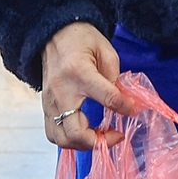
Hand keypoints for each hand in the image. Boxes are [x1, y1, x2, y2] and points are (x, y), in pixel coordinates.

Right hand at [40, 22, 122, 151]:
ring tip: (100, 136)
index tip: (132, 110)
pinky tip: (85, 133)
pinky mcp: (45, 107)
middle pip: (76, 132)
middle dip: (99, 142)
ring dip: (83, 144)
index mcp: (80, 73)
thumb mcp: (106, 51)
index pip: (107, 98)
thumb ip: (115, 78)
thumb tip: (125, 104)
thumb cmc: (82, 40)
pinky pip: (54, 133)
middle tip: (116, 135)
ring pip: (62, 139)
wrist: (54, 34)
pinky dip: (70, 140)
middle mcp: (61, 91)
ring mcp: (50, 102)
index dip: (125, 108)